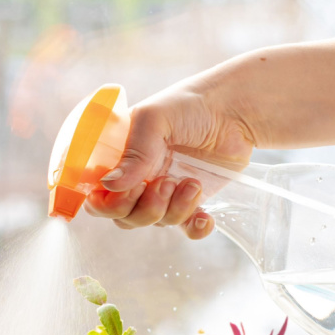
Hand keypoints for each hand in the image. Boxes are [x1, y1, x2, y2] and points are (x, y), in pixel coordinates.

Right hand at [82, 38, 334, 239]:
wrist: (235, 110)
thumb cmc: (190, 105)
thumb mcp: (156, 119)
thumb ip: (135, 152)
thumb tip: (110, 186)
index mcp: (120, 159)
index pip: (98, 195)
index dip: (105, 204)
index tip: (123, 194)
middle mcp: (138, 179)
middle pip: (125, 217)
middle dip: (145, 208)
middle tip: (165, 184)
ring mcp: (165, 192)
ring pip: (155, 223)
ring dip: (174, 210)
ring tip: (192, 183)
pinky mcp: (192, 202)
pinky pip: (187, 229)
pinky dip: (195, 228)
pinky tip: (205, 216)